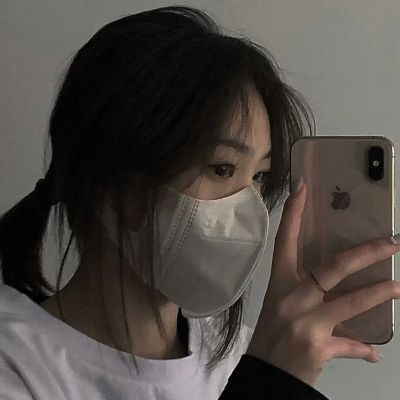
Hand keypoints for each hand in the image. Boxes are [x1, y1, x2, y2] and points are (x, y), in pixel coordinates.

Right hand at [246, 180, 399, 385]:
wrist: (265, 373)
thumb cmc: (271, 334)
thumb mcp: (282, 305)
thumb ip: (308, 293)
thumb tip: (339, 286)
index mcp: (280, 283)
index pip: (286, 241)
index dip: (294, 214)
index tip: (304, 188)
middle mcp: (292, 298)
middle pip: (332, 268)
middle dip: (365, 254)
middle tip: (392, 243)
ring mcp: (306, 322)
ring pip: (350, 302)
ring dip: (378, 294)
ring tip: (398, 287)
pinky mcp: (319, 347)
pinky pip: (350, 345)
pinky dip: (364, 349)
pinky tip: (375, 354)